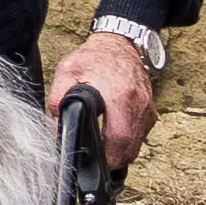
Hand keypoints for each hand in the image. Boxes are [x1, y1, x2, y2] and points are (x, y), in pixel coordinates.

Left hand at [59, 24, 161, 166]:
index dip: (108, 157)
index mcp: (119, 96)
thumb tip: (55, 122)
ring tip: (103, 148)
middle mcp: (138, 104)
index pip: (119, 139)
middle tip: (96, 159)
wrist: (119, 43)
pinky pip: (142, 134)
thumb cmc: (94, 57)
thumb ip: (58, 97)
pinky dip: (129, 140)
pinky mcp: (150, 109)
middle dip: (113, 159)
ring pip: (137, 144)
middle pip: (131, 148)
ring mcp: (147, 107)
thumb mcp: (67, 71)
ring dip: (122, 151)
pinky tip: (114, 135)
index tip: (95, 162)